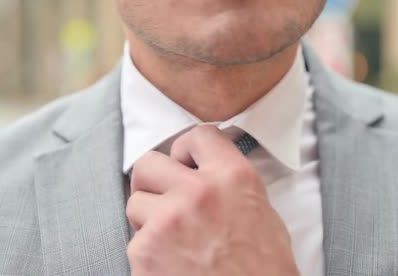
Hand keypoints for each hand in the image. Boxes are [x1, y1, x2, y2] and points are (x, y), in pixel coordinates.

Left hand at [126, 125, 298, 275]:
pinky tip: (171, 264)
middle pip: (149, 163)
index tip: (184, 163)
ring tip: (171, 240)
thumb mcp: (261, 211)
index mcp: (233, 177)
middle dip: (153, 181)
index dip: (186, 150)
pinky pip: (134, 241)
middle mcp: (199, 192)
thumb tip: (203, 170)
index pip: (197, 135)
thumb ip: (228, 182)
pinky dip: (148, 254)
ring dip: (148, 220)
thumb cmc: (264, 267)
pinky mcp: (146, 251)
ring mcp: (169, 221)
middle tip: (163, 199)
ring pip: (135, 203)